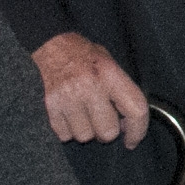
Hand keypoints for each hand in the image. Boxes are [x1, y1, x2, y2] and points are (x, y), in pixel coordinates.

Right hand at [32, 31, 150, 144]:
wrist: (46, 44)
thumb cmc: (81, 54)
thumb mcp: (108, 62)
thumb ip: (120, 90)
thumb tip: (128, 122)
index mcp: (109, 73)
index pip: (136, 109)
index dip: (138, 130)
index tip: (132, 140)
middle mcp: (90, 86)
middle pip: (108, 132)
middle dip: (105, 130)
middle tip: (99, 118)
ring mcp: (67, 98)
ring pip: (84, 136)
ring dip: (84, 129)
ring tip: (80, 112)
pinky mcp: (49, 107)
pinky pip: (64, 135)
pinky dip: (66, 129)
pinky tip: (66, 112)